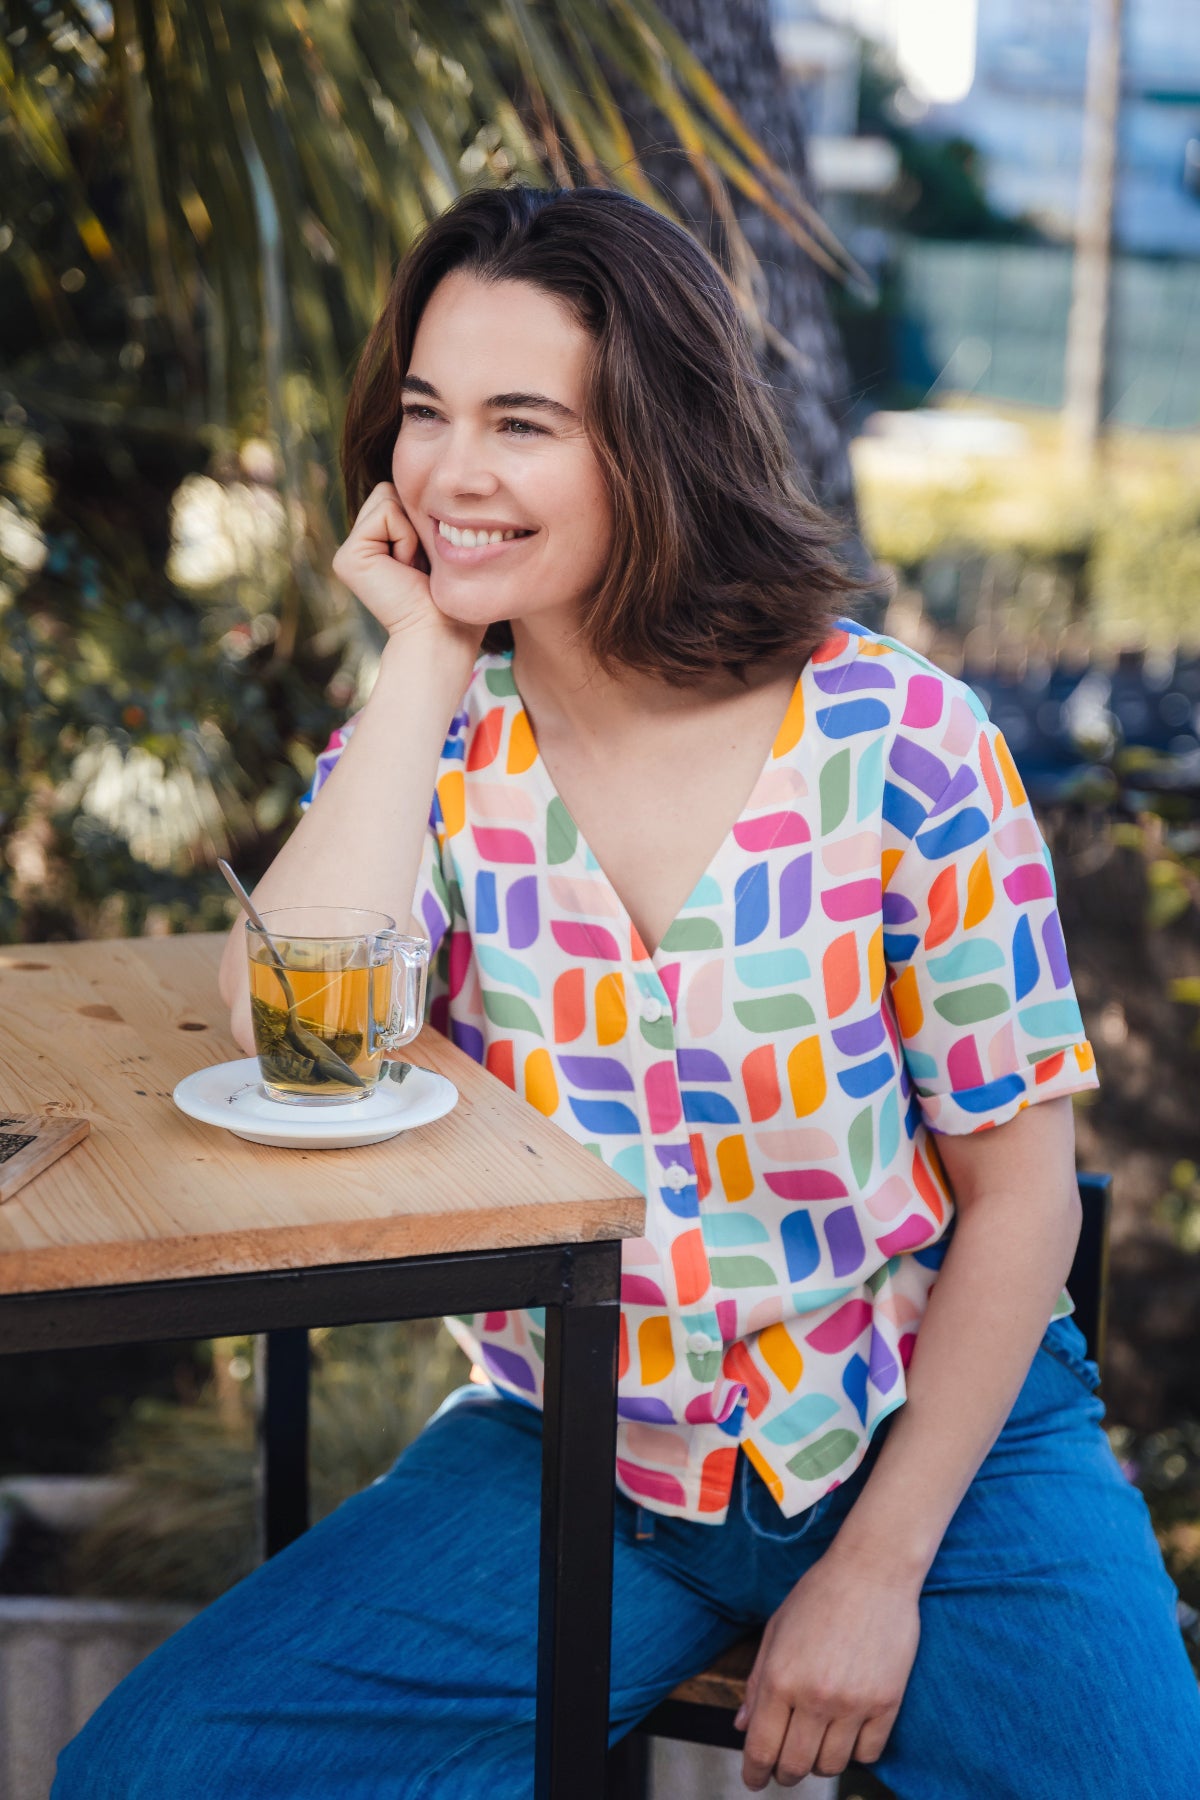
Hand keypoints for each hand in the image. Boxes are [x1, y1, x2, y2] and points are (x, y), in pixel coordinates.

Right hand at [331, 482, 483, 656]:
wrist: (442, 636)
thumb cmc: (454, 603)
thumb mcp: (446, 552)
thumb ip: (434, 518)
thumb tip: (446, 481)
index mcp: (380, 545)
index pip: (402, 494)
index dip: (425, 518)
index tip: (432, 560)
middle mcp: (360, 546)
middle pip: (391, 489)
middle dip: (417, 520)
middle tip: (423, 565)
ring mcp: (349, 551)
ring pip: (388, 495)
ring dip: (413, 530)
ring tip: (414, 568)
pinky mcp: (348, 557)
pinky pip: (386, 512)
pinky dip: (405, 537)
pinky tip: (405, 569)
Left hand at [735, 1545, 920, 1789]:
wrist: (872, 1570)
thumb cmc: (819, 1594)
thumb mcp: (776, 1631)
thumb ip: (756, 1681)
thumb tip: (741, 1726)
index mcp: (779, 1677)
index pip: (761, 1747)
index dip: (754, 1773)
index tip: (754, 1780)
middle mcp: (814, 1697)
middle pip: (795, 1766)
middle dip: (784, 1773)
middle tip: (784, 1767)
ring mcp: (853, 1703)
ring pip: (831, 1766)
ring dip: (819, 1763)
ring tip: (817, 1744)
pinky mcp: (886, 1703)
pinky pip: (868, 1754)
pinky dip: (855, 1752)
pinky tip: (849, 1733)